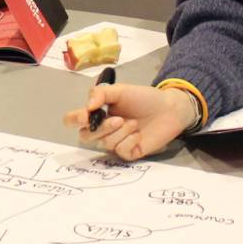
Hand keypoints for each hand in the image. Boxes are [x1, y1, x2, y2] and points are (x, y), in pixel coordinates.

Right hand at [63, 84, 197, 161]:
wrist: (169, 108)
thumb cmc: (144, 98)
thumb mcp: (121, 90)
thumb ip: (100, 93)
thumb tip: (88, 106)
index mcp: (97, 114)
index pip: (73, 120)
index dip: (74, 120)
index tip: (86, 115)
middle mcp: (103, 130)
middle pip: (86, 136)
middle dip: (102, 128)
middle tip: (118, 119)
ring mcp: (115, 143)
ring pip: (105, 143)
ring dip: (121, 132)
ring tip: (135, 123)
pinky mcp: (128, 153)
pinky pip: (120, 151)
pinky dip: (129, 140)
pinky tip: (139, 134)